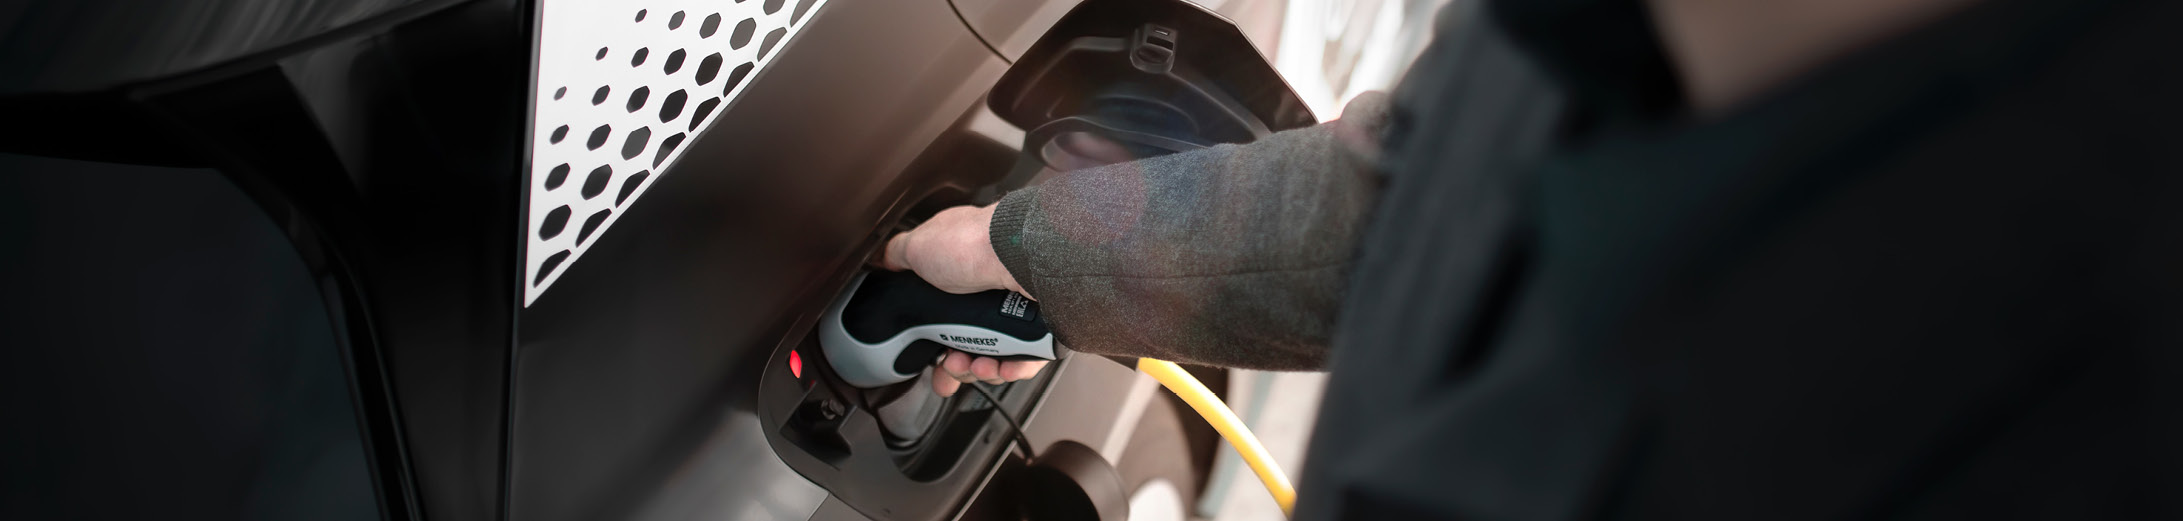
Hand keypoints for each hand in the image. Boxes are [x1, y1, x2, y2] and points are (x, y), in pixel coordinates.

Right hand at [882, 204, 1045, 395]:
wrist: (1019, 254)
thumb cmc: (974, 243)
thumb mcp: (918, 245)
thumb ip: (899, 255)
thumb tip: (883, 261)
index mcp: (962, 275)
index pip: (945, 320)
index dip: (934, 346)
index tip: (930, 360)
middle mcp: (990, 292)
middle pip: (969, 346)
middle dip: (956, 365)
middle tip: (952, 364)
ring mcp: (1017, 310)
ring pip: (996, 357)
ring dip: (981, 369)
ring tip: (978, 364)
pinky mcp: (1040, 327)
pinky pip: (1026, 360)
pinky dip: (1012, 369)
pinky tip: (1003, 365)